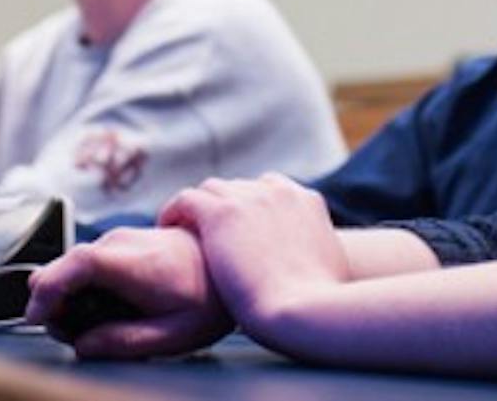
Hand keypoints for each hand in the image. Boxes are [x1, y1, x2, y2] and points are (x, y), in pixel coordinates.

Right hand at [26, 226, 232, 358]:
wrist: (242, 260)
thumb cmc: (213, 300)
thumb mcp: (172, 335)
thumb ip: (124, 342)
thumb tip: (83, 345)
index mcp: (135, 263)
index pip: (75, 264)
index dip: (48, 289)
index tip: (37, 317)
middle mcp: (126, 242)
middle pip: (67, 264)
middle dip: (54, 300)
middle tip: (69, 333)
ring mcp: (127, 237)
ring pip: (78, 262)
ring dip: (71, 293)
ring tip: (93, 325)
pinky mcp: (131, 240)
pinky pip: (94, 260)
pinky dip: (86, 283)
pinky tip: (107, 308)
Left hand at [159, 174, 348, 341]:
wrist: (302, 308)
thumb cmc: (317, 303)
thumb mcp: (329, 266)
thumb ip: (316, 253)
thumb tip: (314, 264)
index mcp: (305, 201)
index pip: (271, 191)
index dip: (252, 211)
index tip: (239, 234)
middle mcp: (278, 191)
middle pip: (241, 188)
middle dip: (226, 210)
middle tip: (210, 238)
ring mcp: (249, 198)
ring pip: (212, 190)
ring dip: (199, 209)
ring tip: (184, 233)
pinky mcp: (220, 212)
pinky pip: (186, 199)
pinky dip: (174, 211)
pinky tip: (166, 229)